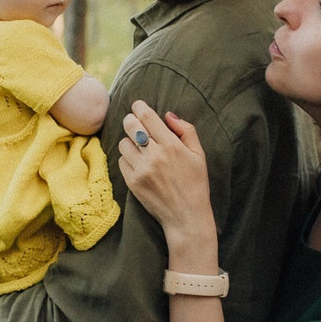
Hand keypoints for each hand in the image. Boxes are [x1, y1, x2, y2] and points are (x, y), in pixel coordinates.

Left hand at [117, 101, 214, 261]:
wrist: (186, 216)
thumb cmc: (195, 184)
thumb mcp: (199, 154)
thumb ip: (186, 130)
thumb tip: (168, 115)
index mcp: (172, 146)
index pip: (147, 116)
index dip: (139, 107)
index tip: (137, 105)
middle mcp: (155, 156)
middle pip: (131, 125)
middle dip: (131, 120)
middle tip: (135, 123)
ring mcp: (141, 170)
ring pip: (124, 143)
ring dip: (130, 142)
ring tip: (140, 148)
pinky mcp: (132, 182)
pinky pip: (121, 161)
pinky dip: (127, 159)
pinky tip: (138, 164)